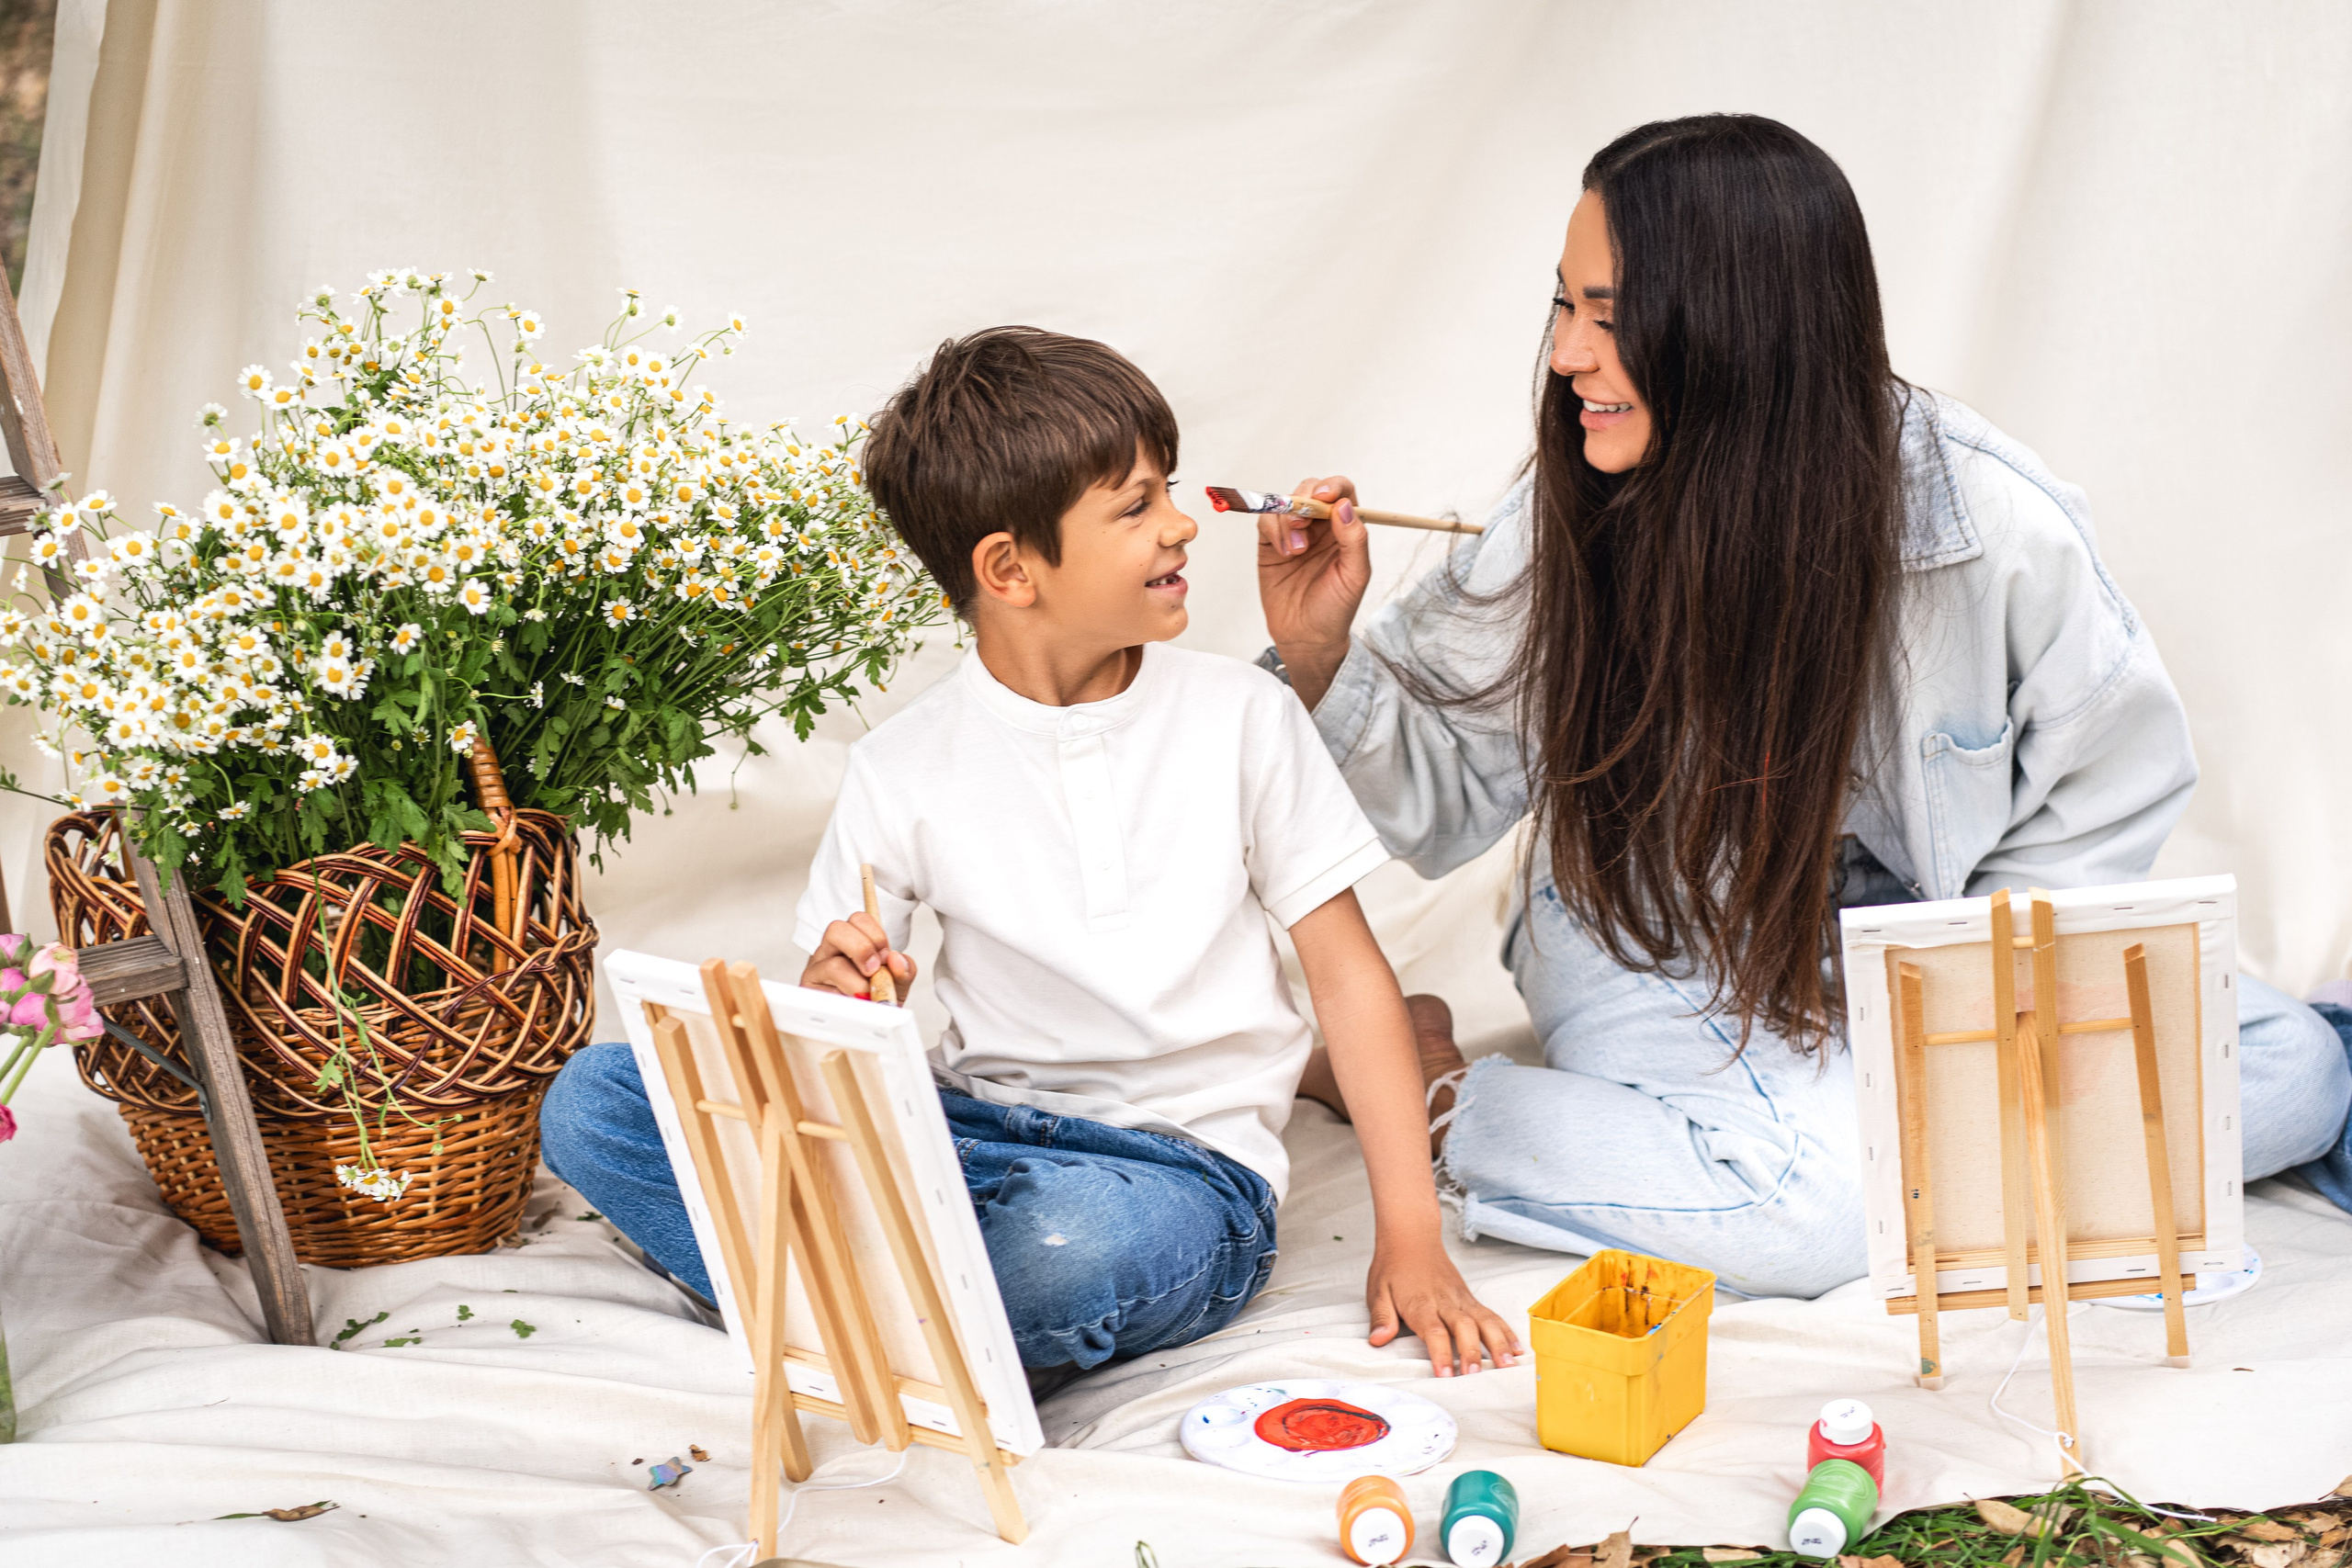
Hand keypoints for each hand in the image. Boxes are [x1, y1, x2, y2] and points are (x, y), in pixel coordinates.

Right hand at [800, 912, 914, 1003]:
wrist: (866, 1025)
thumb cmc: (878, 999)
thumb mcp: (898, 983)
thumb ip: (904, 970)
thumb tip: (895, 959)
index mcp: (851, 942)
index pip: (858, 919)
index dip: (875, 935)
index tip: (885, 957)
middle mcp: (830, 951)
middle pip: (836, 929)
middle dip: (862, 949)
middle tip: (874, 971)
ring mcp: (816, 971)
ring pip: (833, 965)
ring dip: (858, 983)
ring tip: (866, 995)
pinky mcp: (809, 993)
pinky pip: (826, 994)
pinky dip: (846, 1001)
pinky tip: (852, 1006)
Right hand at [1256, 474, 1371, 708]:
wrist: (1306, 636)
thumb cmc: (1336, 609)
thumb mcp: (1355, 576)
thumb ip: (1354, 540)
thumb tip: (1344, 506)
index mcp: (1345, 529)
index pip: (1342, 493)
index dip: (1333, 486)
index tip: (1325, 496)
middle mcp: (1320, 527)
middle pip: (1310, 490)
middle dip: (1304, 500)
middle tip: (1303, 524)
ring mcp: (1294, 533)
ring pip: (1285, 503)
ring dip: (1288, 520)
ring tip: (1295, 552)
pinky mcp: (1271, 544)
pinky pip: (1267, 521)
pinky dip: (1273, 530)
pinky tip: (1284, 553)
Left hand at [1366, 1233, 1521, 1377]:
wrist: (1411, 1237)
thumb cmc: (1394, 1266)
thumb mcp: (1377, 1290)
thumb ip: (1381, 1317)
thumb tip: (1378, 1339)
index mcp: (1421, 1303)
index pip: (1433, 1331)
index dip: (1440, 1353)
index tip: (1445, 1375)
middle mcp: (1445, 1302)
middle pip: (1463, 1327)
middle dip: (1471, 1352)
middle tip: (1476, 1375)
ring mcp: (1462, 1300)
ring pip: (1485, 1321)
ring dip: (1498, 1343)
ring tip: (1508, 1365)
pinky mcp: (1470, 1299)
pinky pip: (1492, 1315)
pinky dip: (1506, 1332)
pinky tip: (1517, 1349)